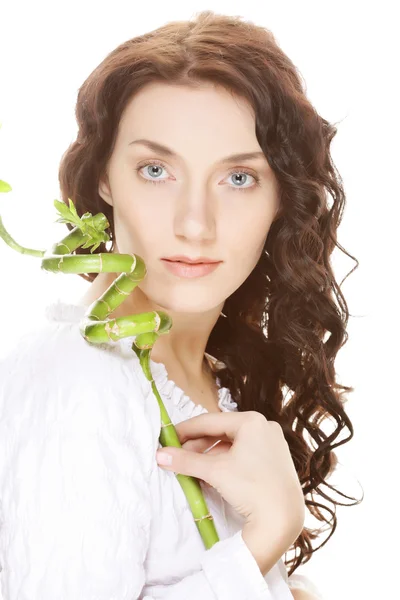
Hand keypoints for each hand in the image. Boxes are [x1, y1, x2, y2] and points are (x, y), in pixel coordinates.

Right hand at [156, 411, 304, 561]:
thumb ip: (185, 460)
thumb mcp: (214, 471)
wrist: (282, 520)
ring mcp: (272, 443)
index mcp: (251, 421)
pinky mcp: (275, 460)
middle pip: (221, 432)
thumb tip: (160, 455)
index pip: (210, 421)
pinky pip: (244, 454)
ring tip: (192, 466)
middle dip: (198, 445)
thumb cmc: (250, 488)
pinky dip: (226, 461)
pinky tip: (212, 473)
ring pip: (232, 444)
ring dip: (210, 454)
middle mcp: (265, 427)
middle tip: (177, 455)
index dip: (186, 429)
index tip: (168, 437)